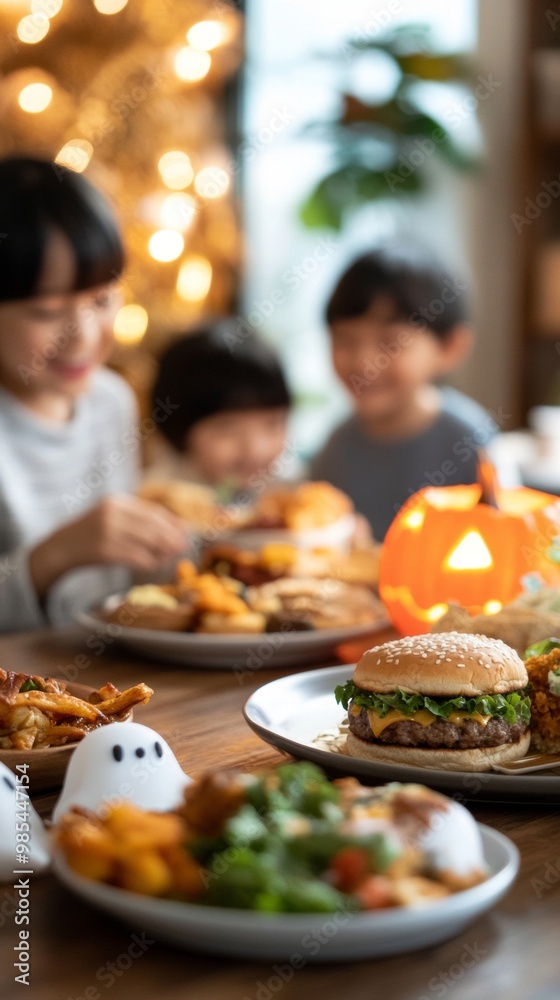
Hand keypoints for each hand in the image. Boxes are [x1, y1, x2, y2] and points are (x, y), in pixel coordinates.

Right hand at [29, 494, 187, 596]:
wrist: (61, 546)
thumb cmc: (93, 533)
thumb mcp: (113, 517)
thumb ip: (139, 520)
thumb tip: (176, 530)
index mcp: (117, 502)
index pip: (153, 511)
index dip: (172, 523)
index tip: (185, 533)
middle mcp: (113, 513)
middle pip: (152, 526)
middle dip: (171, 538)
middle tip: (182, 547)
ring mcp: (107, 532)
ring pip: (146, 542)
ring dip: (162, 551)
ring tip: (169, 557)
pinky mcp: (104, 551)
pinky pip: (135, 557)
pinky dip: (149, 561)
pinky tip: (154, 564)